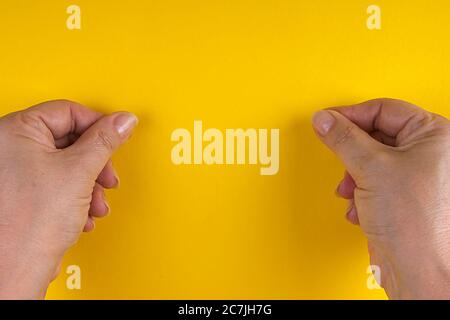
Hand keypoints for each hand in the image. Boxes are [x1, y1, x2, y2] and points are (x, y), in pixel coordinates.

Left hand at [0, 100, 136, 298]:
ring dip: (90, 184)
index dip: (99, 125)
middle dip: (96, 163)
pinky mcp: (26, 193)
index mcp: (16, 131)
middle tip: (107, 176)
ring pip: (68, 165)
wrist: (17, 267)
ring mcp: (17, 172)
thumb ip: (105, 141)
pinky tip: (83, 213)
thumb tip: (123, 121)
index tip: (118, 136)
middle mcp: (11, 148)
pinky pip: (60, 183)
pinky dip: (78, 196)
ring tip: (96, 202)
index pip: (69, 111)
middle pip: (70, 140)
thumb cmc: (30, 223)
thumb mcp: (80, 171)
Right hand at [313, 98, 449, 298]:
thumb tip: (324, 119)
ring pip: (368, 159)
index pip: (383, 109)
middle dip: (351, 152)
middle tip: (338, 157)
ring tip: (352, 189)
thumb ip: (343, 138)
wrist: (417, 269)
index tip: (326, 121)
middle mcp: (426, 153)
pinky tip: (360, 206)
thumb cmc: (416, 224)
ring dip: (353, 175)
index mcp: (433, 135)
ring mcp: (413, 175)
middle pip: (374, 135)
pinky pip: (370, 181)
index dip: (350, 115)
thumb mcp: (371, 168)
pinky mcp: (399, 195)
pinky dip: (359, 192)